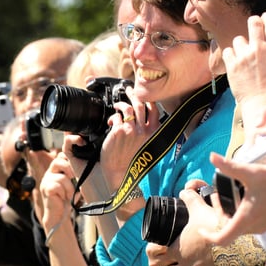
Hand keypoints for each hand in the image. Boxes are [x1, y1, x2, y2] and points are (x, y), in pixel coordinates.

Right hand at [39, 151, 75, 232]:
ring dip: (69, 187)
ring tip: (69, 195)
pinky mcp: (45, 189)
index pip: (61, 155)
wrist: (59, 215)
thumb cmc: (67, 199)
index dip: (69, 158)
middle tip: (73, 178)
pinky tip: (64, 198)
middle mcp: (49, 173)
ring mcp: (46, 180)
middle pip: (58, 161)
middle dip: (69, 169)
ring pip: (62, 177)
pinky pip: (57, 186)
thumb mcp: (73, 183)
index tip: (77, 169)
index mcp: (56, 169)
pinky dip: (64, 192)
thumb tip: (87, 165)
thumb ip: (74, 173)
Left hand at [99, 94, 159, 221]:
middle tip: (130, 90)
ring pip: (128, 107)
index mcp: (154, 133)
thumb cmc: (133, 163)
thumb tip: (146, 122)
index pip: (154, 110)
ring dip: (122, 103)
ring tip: (117, 105)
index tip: (143, 96)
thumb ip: (149, 134)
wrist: (121, 174)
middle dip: (134, 94)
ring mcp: (131, 130)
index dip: (148, 100)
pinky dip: (113, 117)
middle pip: (141, 104)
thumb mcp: (148, 147)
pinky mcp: (118, 131)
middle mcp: (144, 130)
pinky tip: (111, 121)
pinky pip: (116, 117)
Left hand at [200, 153, 265, 245]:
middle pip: (229, 230)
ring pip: (240, 226)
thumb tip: (212, 156)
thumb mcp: (253, 172)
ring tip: (228, 196)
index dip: (208, 236)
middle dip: (219, 215)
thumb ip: (230, 166)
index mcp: (246, 220)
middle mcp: (254, 227)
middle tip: (217, 198)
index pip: (221, 239)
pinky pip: (251, 223)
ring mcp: (264, 226)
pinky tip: (245, 198)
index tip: (201, 229)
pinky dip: (243, 215)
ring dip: (231, 215)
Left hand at [221, 13, 265, 127]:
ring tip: (242, 54)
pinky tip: (233, 61)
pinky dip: (230, 55)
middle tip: (252, 25)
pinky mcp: (232, 65)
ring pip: (238, 39)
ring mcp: (244, 56)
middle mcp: (258, 49)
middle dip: (253, 22)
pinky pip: (227, 51)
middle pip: (253, 23)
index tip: (265, 16)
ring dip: (240, 45)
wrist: (263, 104)